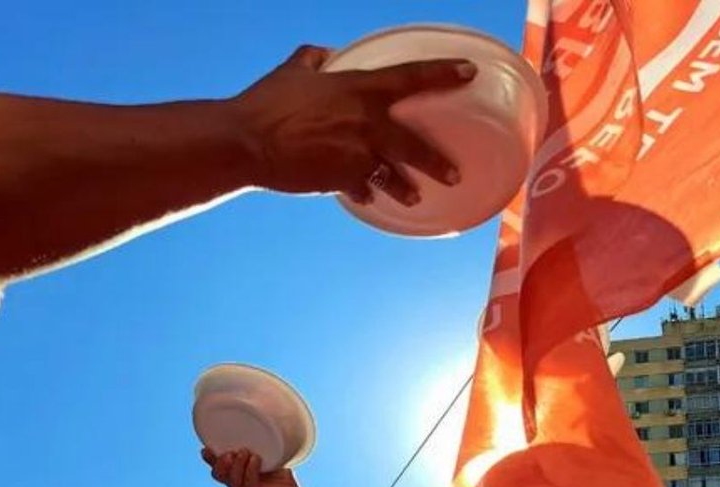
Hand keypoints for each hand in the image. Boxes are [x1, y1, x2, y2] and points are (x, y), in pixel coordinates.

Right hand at [202, 448, 300, 486]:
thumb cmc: (277, 471)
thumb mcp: (266, 453)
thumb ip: (258, 441)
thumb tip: (264, 417)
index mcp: (233, 470)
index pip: (215, 464)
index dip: (209, 458)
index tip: (205, 448)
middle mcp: (234, 480)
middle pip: (217, 474)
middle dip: (218, 462)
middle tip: (229, 452)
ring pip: (230, 479)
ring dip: (236, 464)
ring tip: (245, 452)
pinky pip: (247, 482)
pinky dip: (250, 469)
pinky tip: (256, 459)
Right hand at [230, 44, 475, 202]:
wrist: (250, 142)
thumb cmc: (267, 103)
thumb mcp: (294, 71)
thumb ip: (313, 59)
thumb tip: (323, 54)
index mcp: (359, 87)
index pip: (412, 76)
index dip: (444, 72)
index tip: (470, 72)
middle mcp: (366, 121)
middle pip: (414, 143)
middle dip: (436, 161)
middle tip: (454, 173)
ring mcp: (357, 154)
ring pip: (394, 175)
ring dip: (406, 188)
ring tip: (416, 196)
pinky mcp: (343, 179)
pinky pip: (364, 189)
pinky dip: (367, 194)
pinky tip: (369, 199)